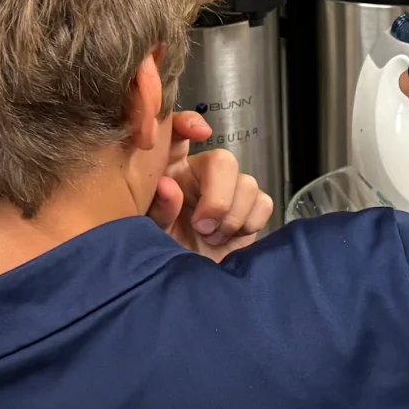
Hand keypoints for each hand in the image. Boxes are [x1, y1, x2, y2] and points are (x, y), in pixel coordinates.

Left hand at [147, 112, 274, 259]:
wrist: (181, 284)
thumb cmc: (159, 252)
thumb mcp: (145, 230)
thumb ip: (158, 207)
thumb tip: (169, 186)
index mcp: (170, 170)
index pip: (178, 133)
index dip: (189, 123)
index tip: (199, 133)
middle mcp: (201, 176)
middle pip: (224, 160)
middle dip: (218, 196)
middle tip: (203, 226)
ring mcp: (228, 192)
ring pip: (247, 183)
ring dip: (230, 217)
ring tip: (211, 238)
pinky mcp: (250, 210)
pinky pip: (263, 203)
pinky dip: (248, 223)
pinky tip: (229, 237)